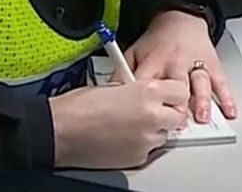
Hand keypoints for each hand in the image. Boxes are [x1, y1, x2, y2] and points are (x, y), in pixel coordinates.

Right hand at [49, 80, 188, 168]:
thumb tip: (146, 94)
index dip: (172, 94)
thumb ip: (137, 89)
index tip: (167, 96)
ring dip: (153, 130)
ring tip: (131, 125)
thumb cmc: (78, 107)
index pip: (181, 92)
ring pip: (163, 135)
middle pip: (178, 117)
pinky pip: (148, 149)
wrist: (60, 131)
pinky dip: (139, 144)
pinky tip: (122, 137)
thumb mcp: (115, 84)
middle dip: (168, 114)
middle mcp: (152, 116)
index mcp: (148, 92)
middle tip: (154, 111)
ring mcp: (146, 139)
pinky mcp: (137, 157)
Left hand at [126, 9, 237, 123]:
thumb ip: (122, 74)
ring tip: (201, 116)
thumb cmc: (157, 41)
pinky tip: (228, 110)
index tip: (144, 118)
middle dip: (175, 103)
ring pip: (200, 83)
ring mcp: (196, 65)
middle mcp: (176, 63)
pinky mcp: (212, 66)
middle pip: (176, 84)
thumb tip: (111, 95)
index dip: (145, 101)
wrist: (181, 19)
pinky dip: (226, 97)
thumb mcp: (134, 52)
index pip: (148, 84)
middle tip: (174, 122)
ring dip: (201, 100)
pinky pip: (221, 82)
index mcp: (154, 61)